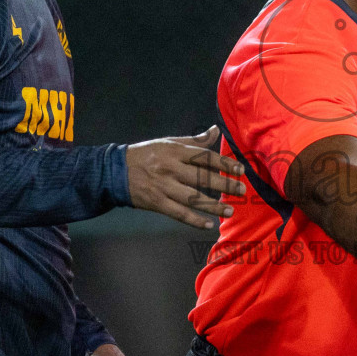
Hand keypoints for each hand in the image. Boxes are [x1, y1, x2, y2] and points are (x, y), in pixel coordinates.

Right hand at [125, 126, 245, 228]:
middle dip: (224, 184)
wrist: (114, 171)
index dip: (224, 163)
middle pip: (202, 177)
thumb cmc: (146, 155)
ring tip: (231, 211)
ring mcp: (162, 186)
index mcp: (174, 151)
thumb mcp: (168, 142)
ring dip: (213, 206)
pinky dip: (194, 220)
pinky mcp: (156, 202)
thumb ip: (194, 141)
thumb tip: (216, 130)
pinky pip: (178, 213)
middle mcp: (170, 168)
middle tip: (241, 191)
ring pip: (192, 198)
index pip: (205, 157)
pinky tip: (209, 225)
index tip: (241, 170)